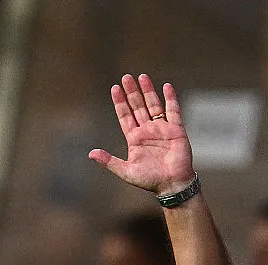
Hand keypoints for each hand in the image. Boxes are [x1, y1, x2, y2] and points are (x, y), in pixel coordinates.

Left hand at [89, 73, 194, 195]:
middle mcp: (147, 130)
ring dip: (148, 91)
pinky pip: (173, 111)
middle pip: (137, 106)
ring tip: (142, 77)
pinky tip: (166, 87)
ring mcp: (161, 128)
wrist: (172, 185)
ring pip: (153, 105)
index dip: (120, 102)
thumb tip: (91, 154)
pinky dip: (170, 99)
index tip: (114, 88)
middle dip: (132, 92)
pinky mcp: (176, 130)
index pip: (125, 116)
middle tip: (126, 77)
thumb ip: (109, 161)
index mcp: (134, 138)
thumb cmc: (150, 180)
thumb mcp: (126, 171)